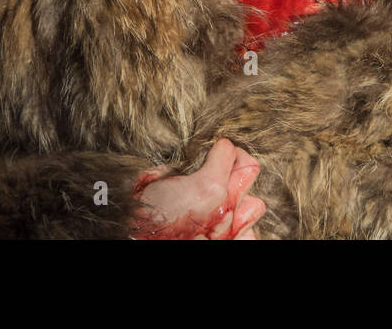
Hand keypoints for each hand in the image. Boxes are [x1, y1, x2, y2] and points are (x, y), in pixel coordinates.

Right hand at [132, 138, 264, 238]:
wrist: (136, 240)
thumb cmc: (141, 216)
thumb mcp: (150, 180)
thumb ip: (170, 168)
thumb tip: (176, 166)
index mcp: (208, 186)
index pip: (228, 150)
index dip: (220, 146)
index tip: (214, 148)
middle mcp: (225, 207)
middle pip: (250, 170)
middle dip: (237, 161)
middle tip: (226, 163)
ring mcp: (228, 229)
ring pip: (255, 204)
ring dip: (242, 197)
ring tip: (228, 197)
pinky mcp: (227, 244)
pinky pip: (248, 234)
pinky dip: (242, 228)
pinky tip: (229, 224)